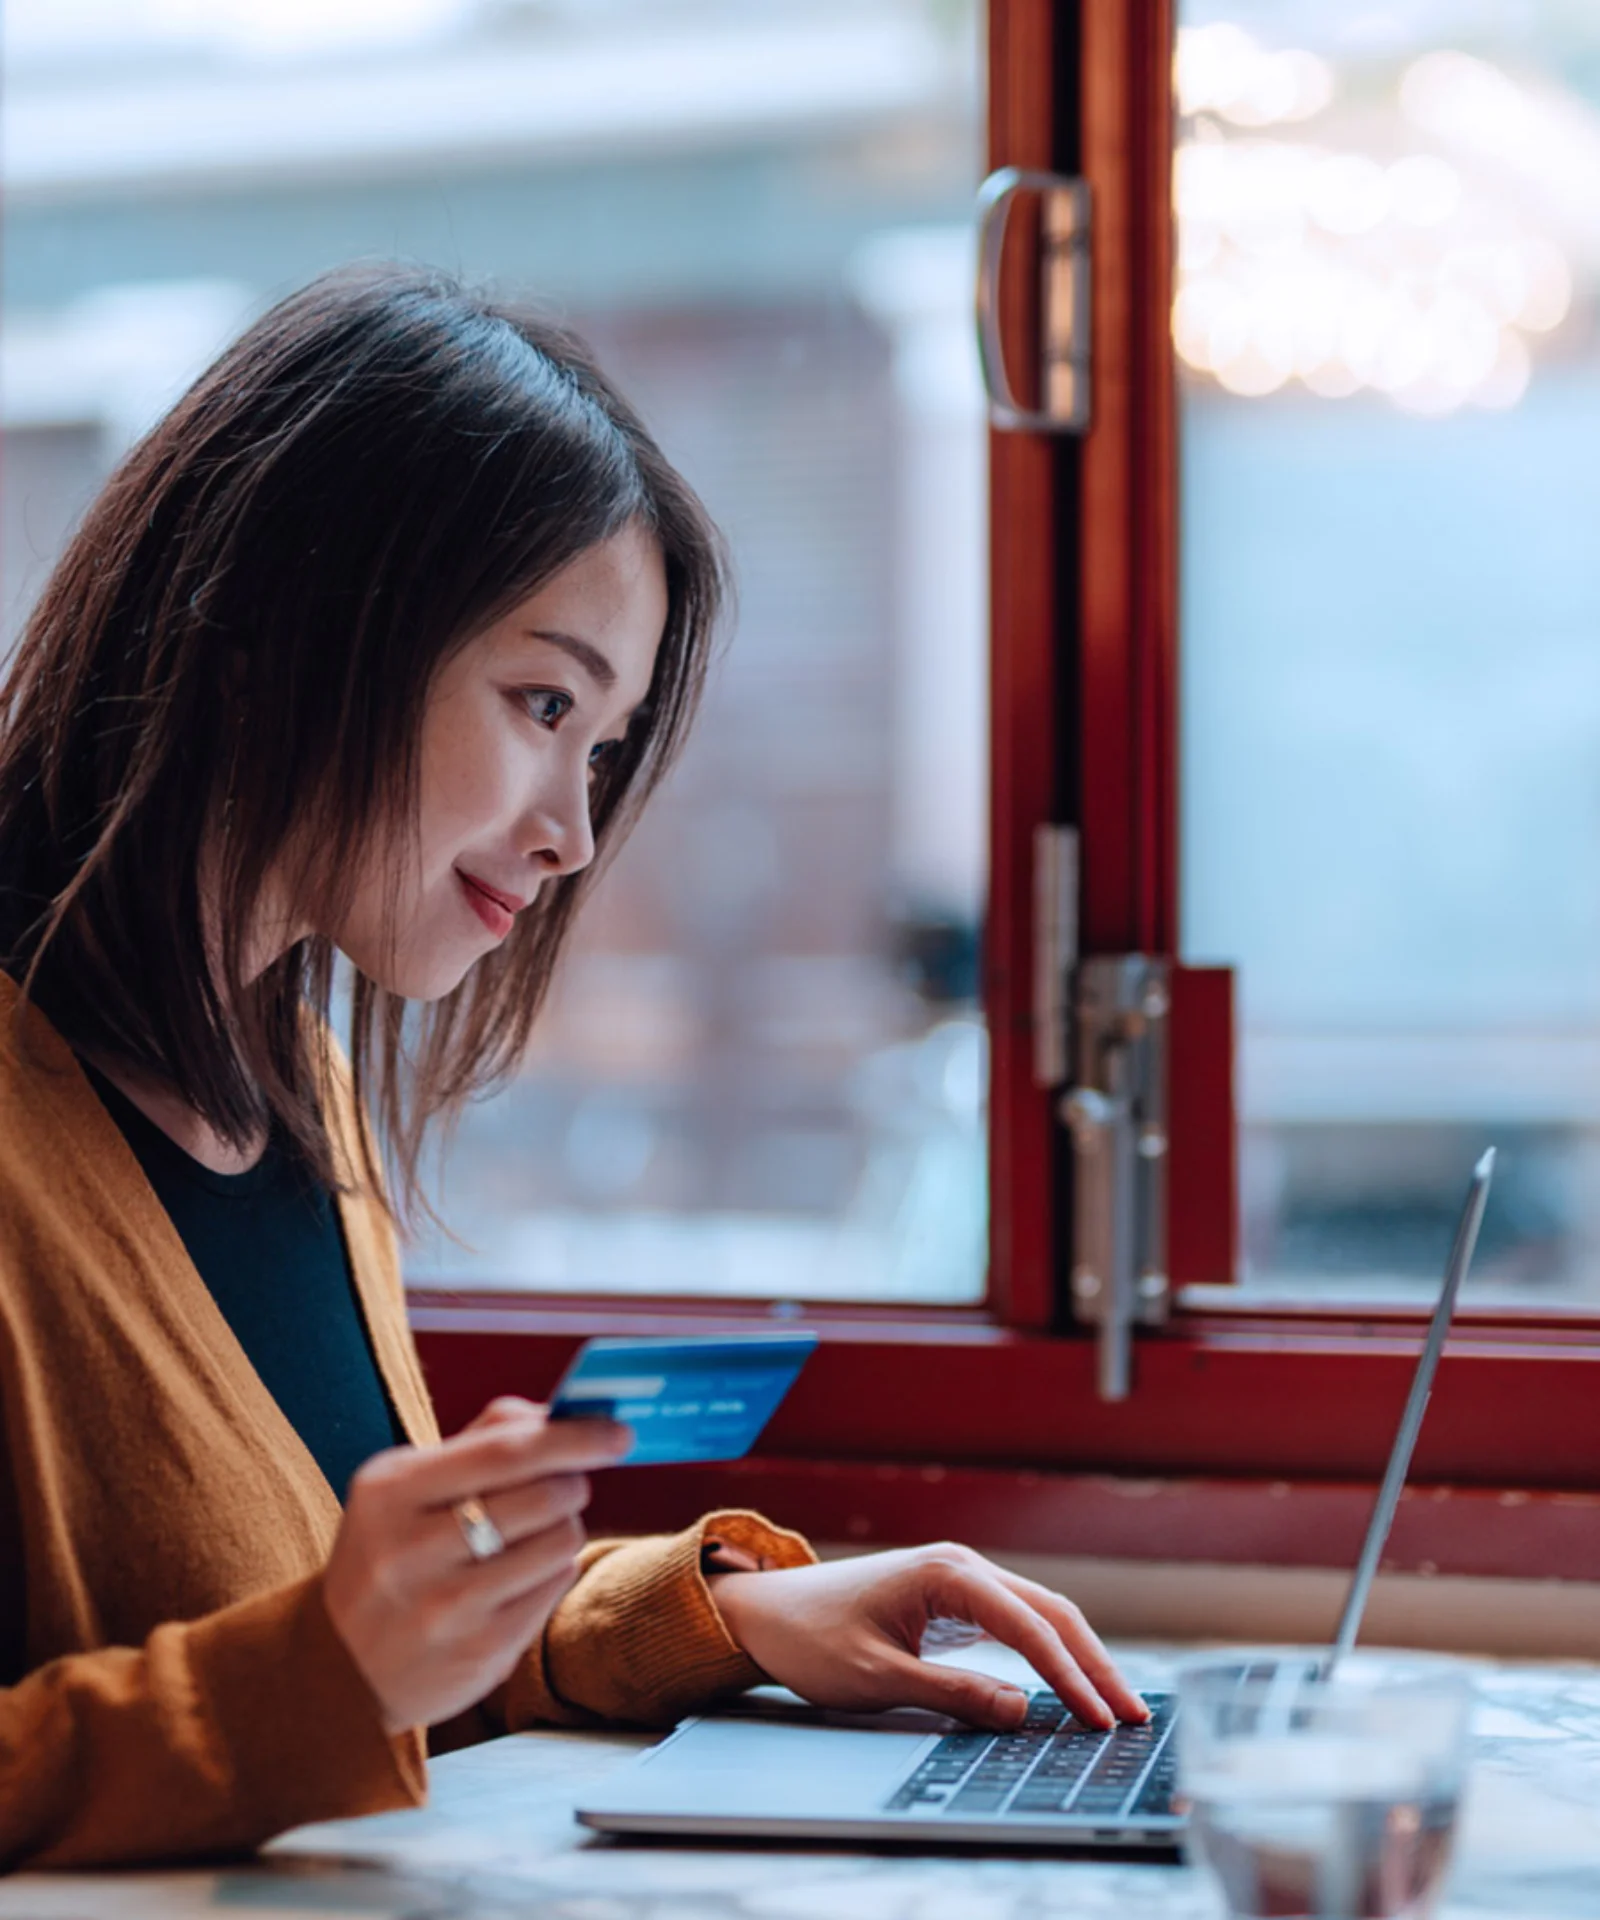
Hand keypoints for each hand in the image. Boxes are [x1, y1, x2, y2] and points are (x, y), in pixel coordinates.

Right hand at [322, 1396, 629, 1733]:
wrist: (338, 1672)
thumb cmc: (386, 1556)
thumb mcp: (402, 1487)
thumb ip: (478, 1440)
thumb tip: (555, 1415)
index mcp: (390, 1493)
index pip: (505, 1451)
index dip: (573, 1437)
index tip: (617, 1432)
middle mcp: (412, 1552)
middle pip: (545, 1496)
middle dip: (571, 1482)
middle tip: (562, 1485)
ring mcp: (446, 1609)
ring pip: (560, 1542)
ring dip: (563, 1528)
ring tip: (530, 1535)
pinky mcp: (480, 1654)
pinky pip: (554, 1588)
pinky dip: (552, 1572)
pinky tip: (518, 1577)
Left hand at [709, 1542, 1147, 1733]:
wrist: (771, 1613)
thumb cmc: (815, 1641)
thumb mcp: (878, 1677)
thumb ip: (952, 1694)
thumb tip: (1022, 1710)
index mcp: (947, 1574)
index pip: (1029, 1627)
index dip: (1069, 1676)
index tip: (1100, 1719)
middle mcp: (963, 1566)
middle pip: (1050, 1612)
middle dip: (1093, 1664)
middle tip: (1131, 1717)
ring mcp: (962, 1579)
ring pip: (1041, 1614)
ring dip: (1079, 1657)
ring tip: (1115, 1706)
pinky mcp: (957, 1600)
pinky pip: (1019, 1623)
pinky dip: (1051, 1652)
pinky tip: (1072, 1684)